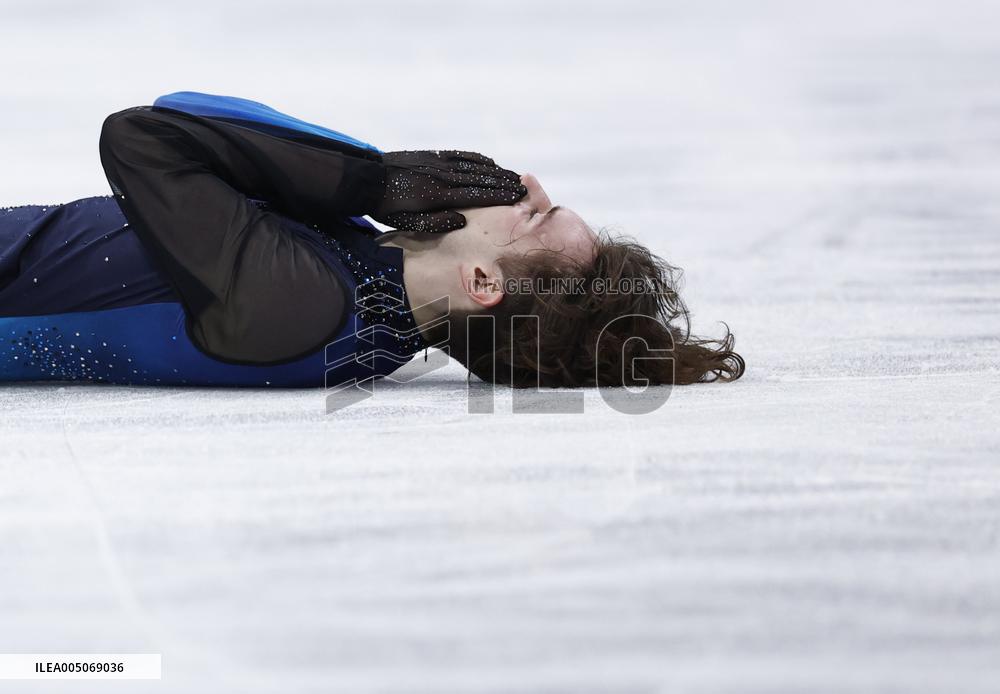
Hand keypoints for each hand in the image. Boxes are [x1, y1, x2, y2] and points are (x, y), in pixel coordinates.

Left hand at [371, 149, 527, 232]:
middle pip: (480, 179)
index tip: (517, 197)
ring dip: (496, 171)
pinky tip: (490, 162)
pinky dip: (478, 158)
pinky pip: (461, 155)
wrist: (368, 180)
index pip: (476, 195)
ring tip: (513, 176)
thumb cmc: (388, 208)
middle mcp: (443, 176)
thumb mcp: (409, 223)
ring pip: (474, 166)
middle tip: (523, 187)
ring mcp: (439, 163)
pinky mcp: (433, 155)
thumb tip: (462, 222)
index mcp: (439, 195)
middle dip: (504, 183)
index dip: (499, 196)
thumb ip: (436, 223)